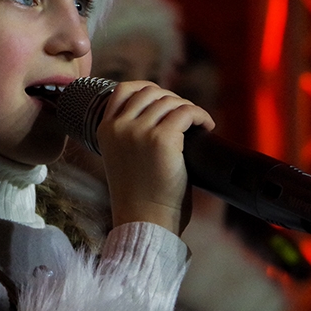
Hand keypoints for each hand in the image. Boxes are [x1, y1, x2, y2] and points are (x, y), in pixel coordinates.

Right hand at [97, 81, 214, 235]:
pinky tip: (206, 127)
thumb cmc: (139, 196)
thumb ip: (130, 133)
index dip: (148, 89)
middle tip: (186, 117)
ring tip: (198, 124)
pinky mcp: (162, 139)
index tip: (165, 100)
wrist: (144, 221)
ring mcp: (139, 131)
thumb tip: (161, 111)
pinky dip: (201, 116)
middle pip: (151, 92)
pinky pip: (187, 113)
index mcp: (104, 129)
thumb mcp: (121, 157)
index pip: (124, 89)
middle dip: (172, 100)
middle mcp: (119, 126)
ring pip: (171, 102)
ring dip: (188, 109)